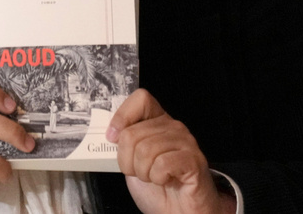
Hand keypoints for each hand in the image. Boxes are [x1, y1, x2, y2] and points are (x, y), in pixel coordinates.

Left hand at [107, 89, 235, 213]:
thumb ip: (123, 144)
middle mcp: (173, 127)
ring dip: (143, 172)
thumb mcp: (132, 161)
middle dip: (127, 161)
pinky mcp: (194, 160)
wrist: (180, 213)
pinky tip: (166, 180)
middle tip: (140, 172)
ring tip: (154, 178)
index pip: (141, 99)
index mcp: (158, 122)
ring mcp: (186, 142)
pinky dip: (157, 178)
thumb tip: (108, 134)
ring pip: (145, 150)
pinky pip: (162, 164)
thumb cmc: (157, 189)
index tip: (113, 138)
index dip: (122, 116)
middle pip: (133, 133)